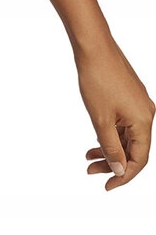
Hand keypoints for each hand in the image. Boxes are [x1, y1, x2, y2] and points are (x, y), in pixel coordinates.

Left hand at [77, 37, 154, 189]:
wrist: (94, 48)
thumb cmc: (97, 80)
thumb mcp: (101, 120)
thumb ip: (111, 147)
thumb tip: (120, 170)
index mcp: (144, 121)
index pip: (139, 159)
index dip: (124, 176)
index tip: (107, 186)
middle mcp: (146, 114)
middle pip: (133, 149)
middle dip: (113, 163)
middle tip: (90, 172)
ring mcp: (138, 104)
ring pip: (127, 136)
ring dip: (109, 149)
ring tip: (88, 158)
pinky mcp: (129, 97)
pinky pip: (123, 124)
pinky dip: (110, 134)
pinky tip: (95, 140)